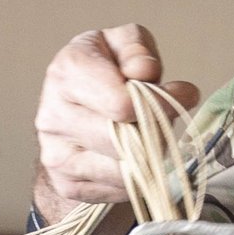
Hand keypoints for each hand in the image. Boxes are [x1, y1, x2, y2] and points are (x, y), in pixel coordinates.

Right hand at [32, 25, 198, 228]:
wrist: (73, 108)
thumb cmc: (106, 70)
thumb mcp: (123, 43)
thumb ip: (138, 49)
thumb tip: (145, 72)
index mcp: (67, 71)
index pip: (121, 103)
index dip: (160, 102)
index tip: (181, 95)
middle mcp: (52, 114)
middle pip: (123, 141)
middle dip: (156, 132)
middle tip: (166, 121)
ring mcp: (55, 153)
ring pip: (122, 171)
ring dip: (148, 157)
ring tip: (148, 137)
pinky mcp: (65, 183)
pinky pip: (117, 191)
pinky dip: (136, 178)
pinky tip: (132, 157)